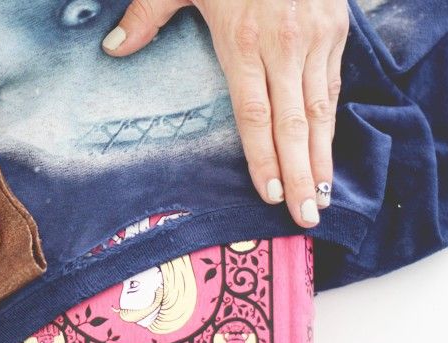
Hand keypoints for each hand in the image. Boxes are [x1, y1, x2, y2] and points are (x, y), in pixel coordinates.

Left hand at [102, 0, 348, 227]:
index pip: (254, 114)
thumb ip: (146, 15)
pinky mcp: (335, 28)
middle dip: (300, 175)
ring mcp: (315, 37)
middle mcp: (283, 44)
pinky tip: (328, 151)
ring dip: (322, 156)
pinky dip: (330, 122)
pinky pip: (333, 85)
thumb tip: (112, 47)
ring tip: (321, 197)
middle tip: (305, 217)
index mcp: (241, 39)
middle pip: (292, 123)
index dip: (262, 158)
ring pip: (319, 110)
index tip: (267, 194)